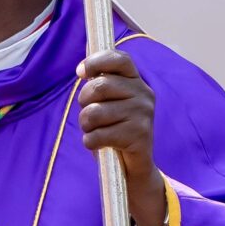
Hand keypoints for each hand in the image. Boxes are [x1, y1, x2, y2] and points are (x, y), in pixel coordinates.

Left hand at [76, 49, 165, 225]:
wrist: (132, 165)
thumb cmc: (114, 128)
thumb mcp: (108, 101)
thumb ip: (100, 82)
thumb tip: (84, 60)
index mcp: (136, 81)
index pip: (120, 59)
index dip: (97, 61)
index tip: (80, 72)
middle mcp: (144, 94)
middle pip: (99, 86)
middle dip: (83, 102)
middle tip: (89, 114)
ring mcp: (143, 114)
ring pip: (94, 113)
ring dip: (86, 126)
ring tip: (96, 131)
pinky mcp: (139, 135)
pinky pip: (97, 135)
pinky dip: (91, 142)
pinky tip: (100, 144)